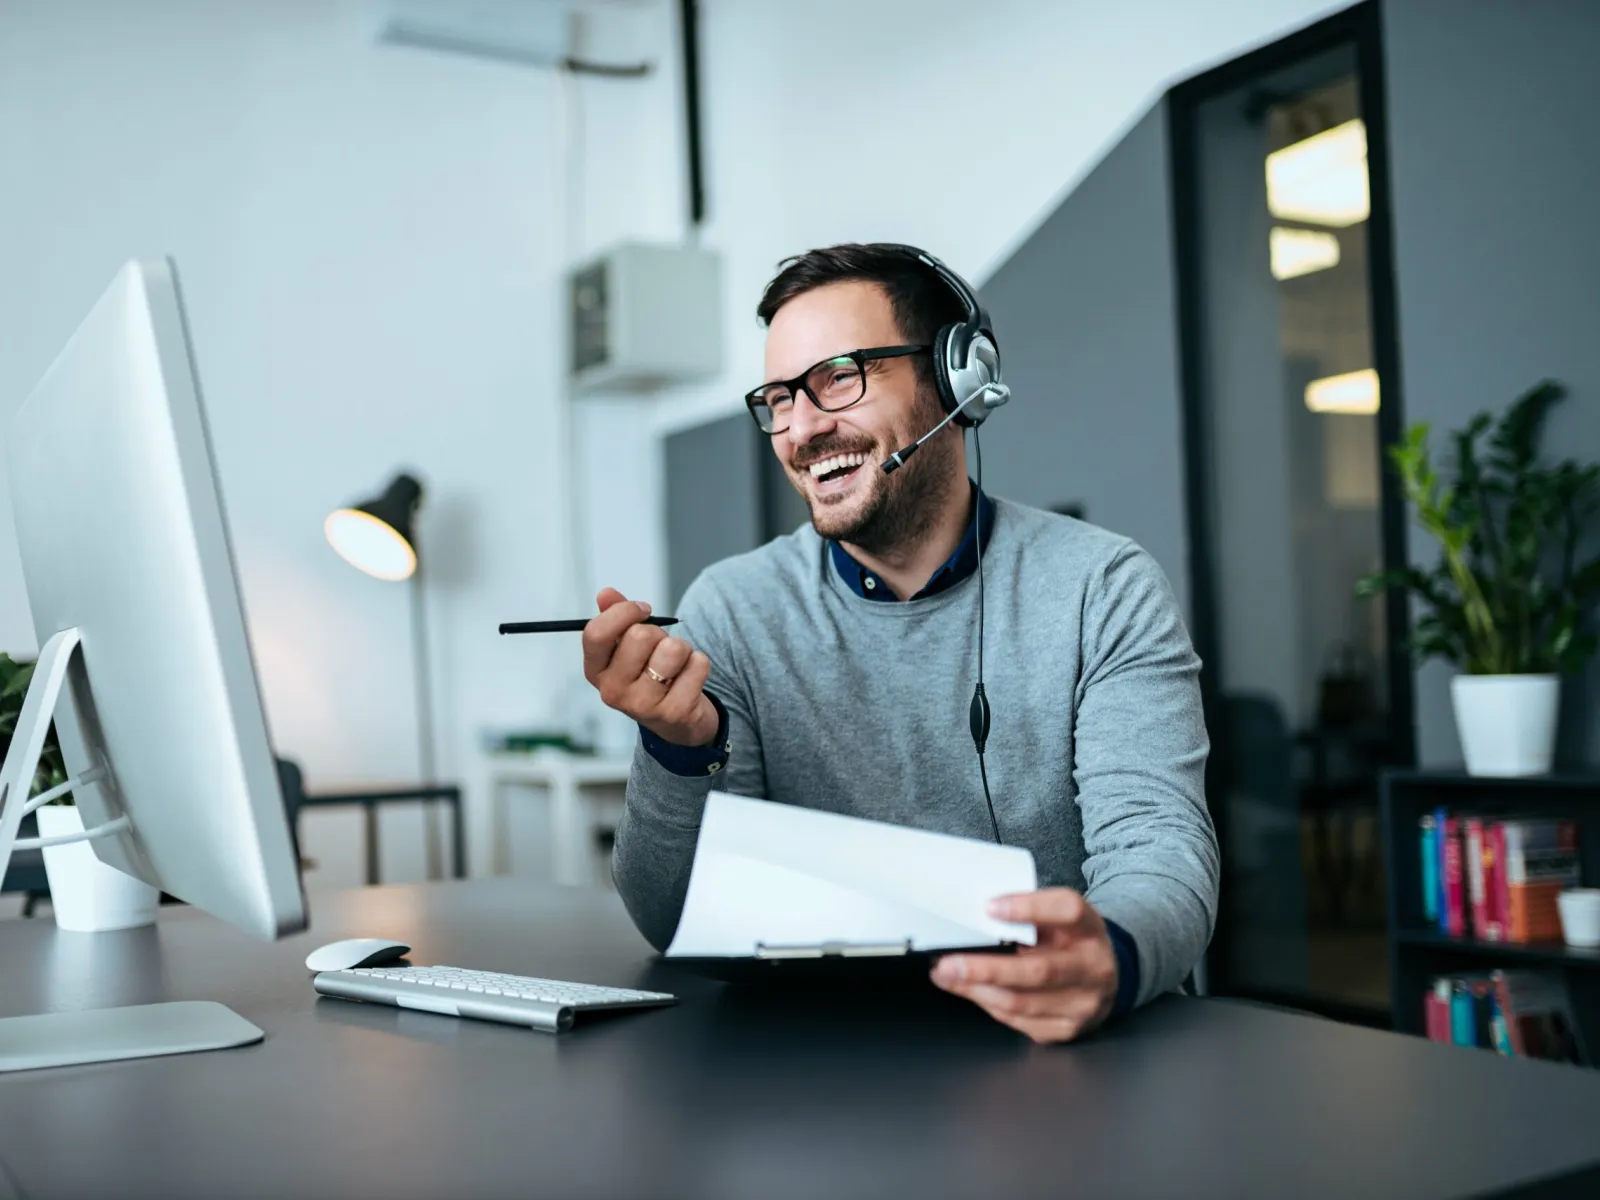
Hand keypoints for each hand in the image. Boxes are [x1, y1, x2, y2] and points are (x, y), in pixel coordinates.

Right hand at [582, 587, 719, 748]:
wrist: (676, 719)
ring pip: (673, 648)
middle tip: (660, 649)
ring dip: (682, 648)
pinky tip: (689, 679)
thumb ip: (617, 616)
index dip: (624, 612)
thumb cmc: (649, 672)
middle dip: (659, 633)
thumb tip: (606, 594)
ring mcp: (642, 706)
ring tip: (676, 664)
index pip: (596, 632)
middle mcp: (612, 691)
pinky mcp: (675, 713)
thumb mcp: (628, 646)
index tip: (643, 610)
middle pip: (640, 635)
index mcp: (595, 670)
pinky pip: (698, 664)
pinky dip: (699, 664)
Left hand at [930, 888, 1118, 1043]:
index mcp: (1089, 927)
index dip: (1028, 907)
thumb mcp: (1059, 917)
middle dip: (986, 968)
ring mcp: (1082, 1003)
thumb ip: (1028, 915)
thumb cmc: (1071, 941)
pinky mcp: (1066, 1028)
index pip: (1065, 910)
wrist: (1108, 978)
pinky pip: (1018, 1020)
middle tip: (947, 963)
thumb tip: (976, 917)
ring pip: (1022, 1002)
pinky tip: (969, 990)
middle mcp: (1092, 967)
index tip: (989, 908)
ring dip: (976, 990)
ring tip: (947, 975)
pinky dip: (987, 1004)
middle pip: (1038, 970)